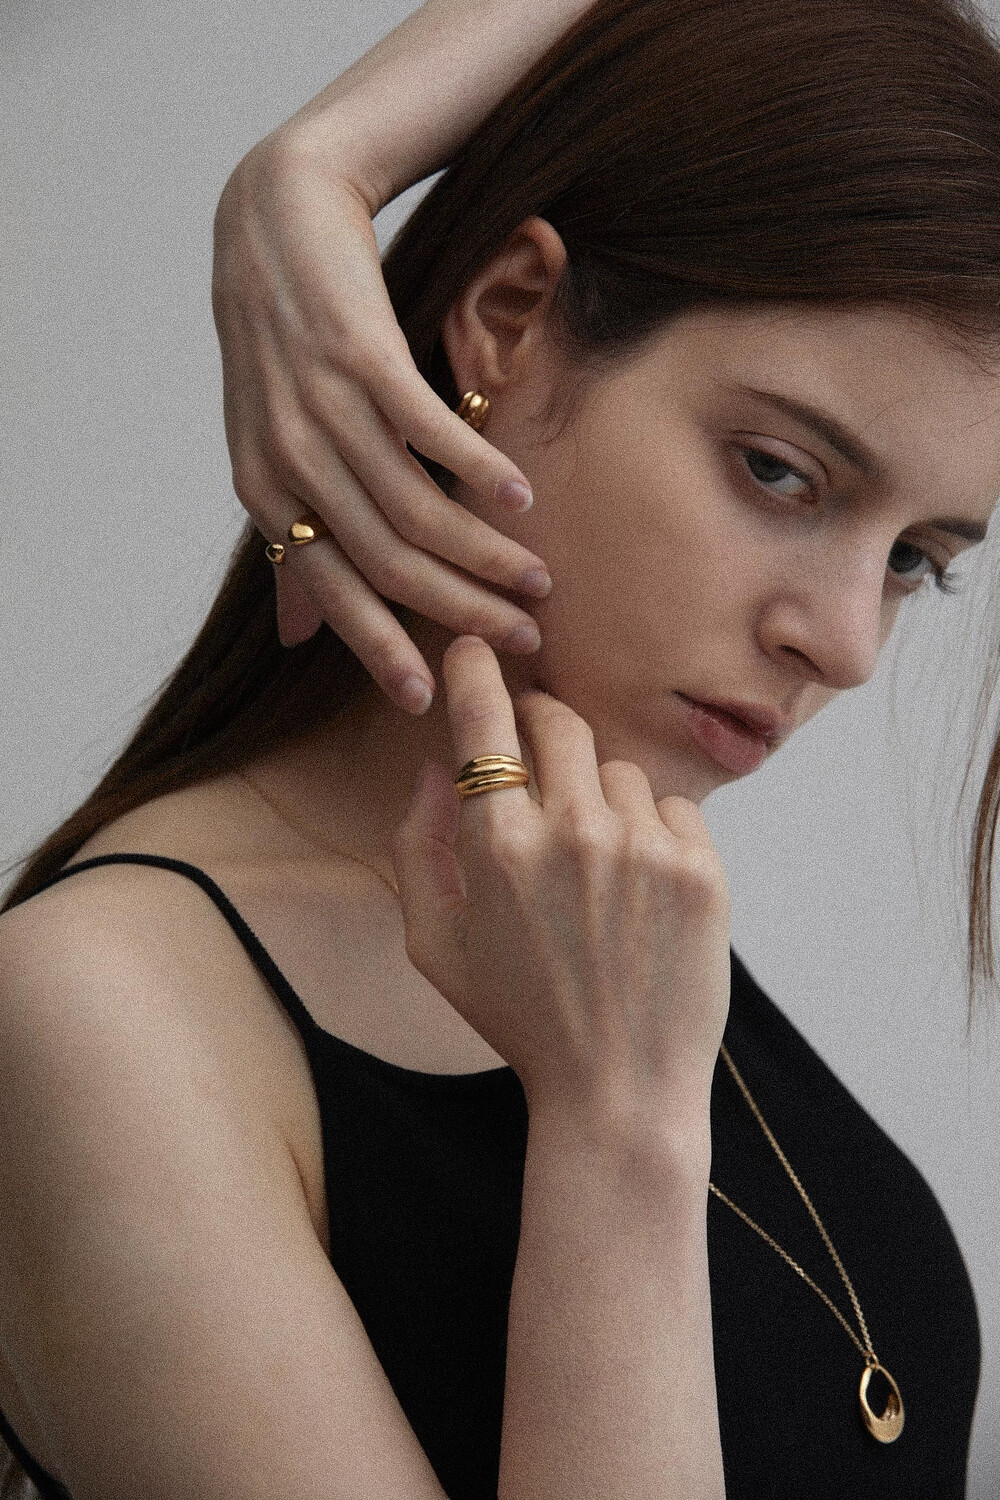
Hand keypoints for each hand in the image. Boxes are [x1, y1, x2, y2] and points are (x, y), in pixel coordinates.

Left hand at [212, 126, 552, 716]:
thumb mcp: (266, 449)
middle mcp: (288, 458)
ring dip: (485, 553)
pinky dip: (480, 471)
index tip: (432, 698)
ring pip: (415, 509)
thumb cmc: (280, 346)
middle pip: (386, 561)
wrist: (272, 218)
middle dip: (459, 609)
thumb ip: (288, 542)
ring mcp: (322, 406)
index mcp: (264, 492)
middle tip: (522, 638)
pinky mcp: (361, 354)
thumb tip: (292, 642)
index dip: (383, 649)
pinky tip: (522, 498)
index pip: (333, 592)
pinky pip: (429, 433)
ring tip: (538, 577)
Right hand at [391, 636, 731, 1132]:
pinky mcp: (703, 870)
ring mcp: (645, 849)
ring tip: (595, 868)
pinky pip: (670, 806)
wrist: (619, 1090)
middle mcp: (574, 833)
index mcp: (499, 847)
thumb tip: (434, 767)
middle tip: (536, 757)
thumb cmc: (518, 1017)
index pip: (484, 721)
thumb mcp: (433, 944)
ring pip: (617, 769)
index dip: (473, 671)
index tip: (471, 647)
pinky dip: (652, 831)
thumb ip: (417, 846)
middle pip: (559, 721)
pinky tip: (639, 890)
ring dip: (599, 796)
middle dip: (540, 724)